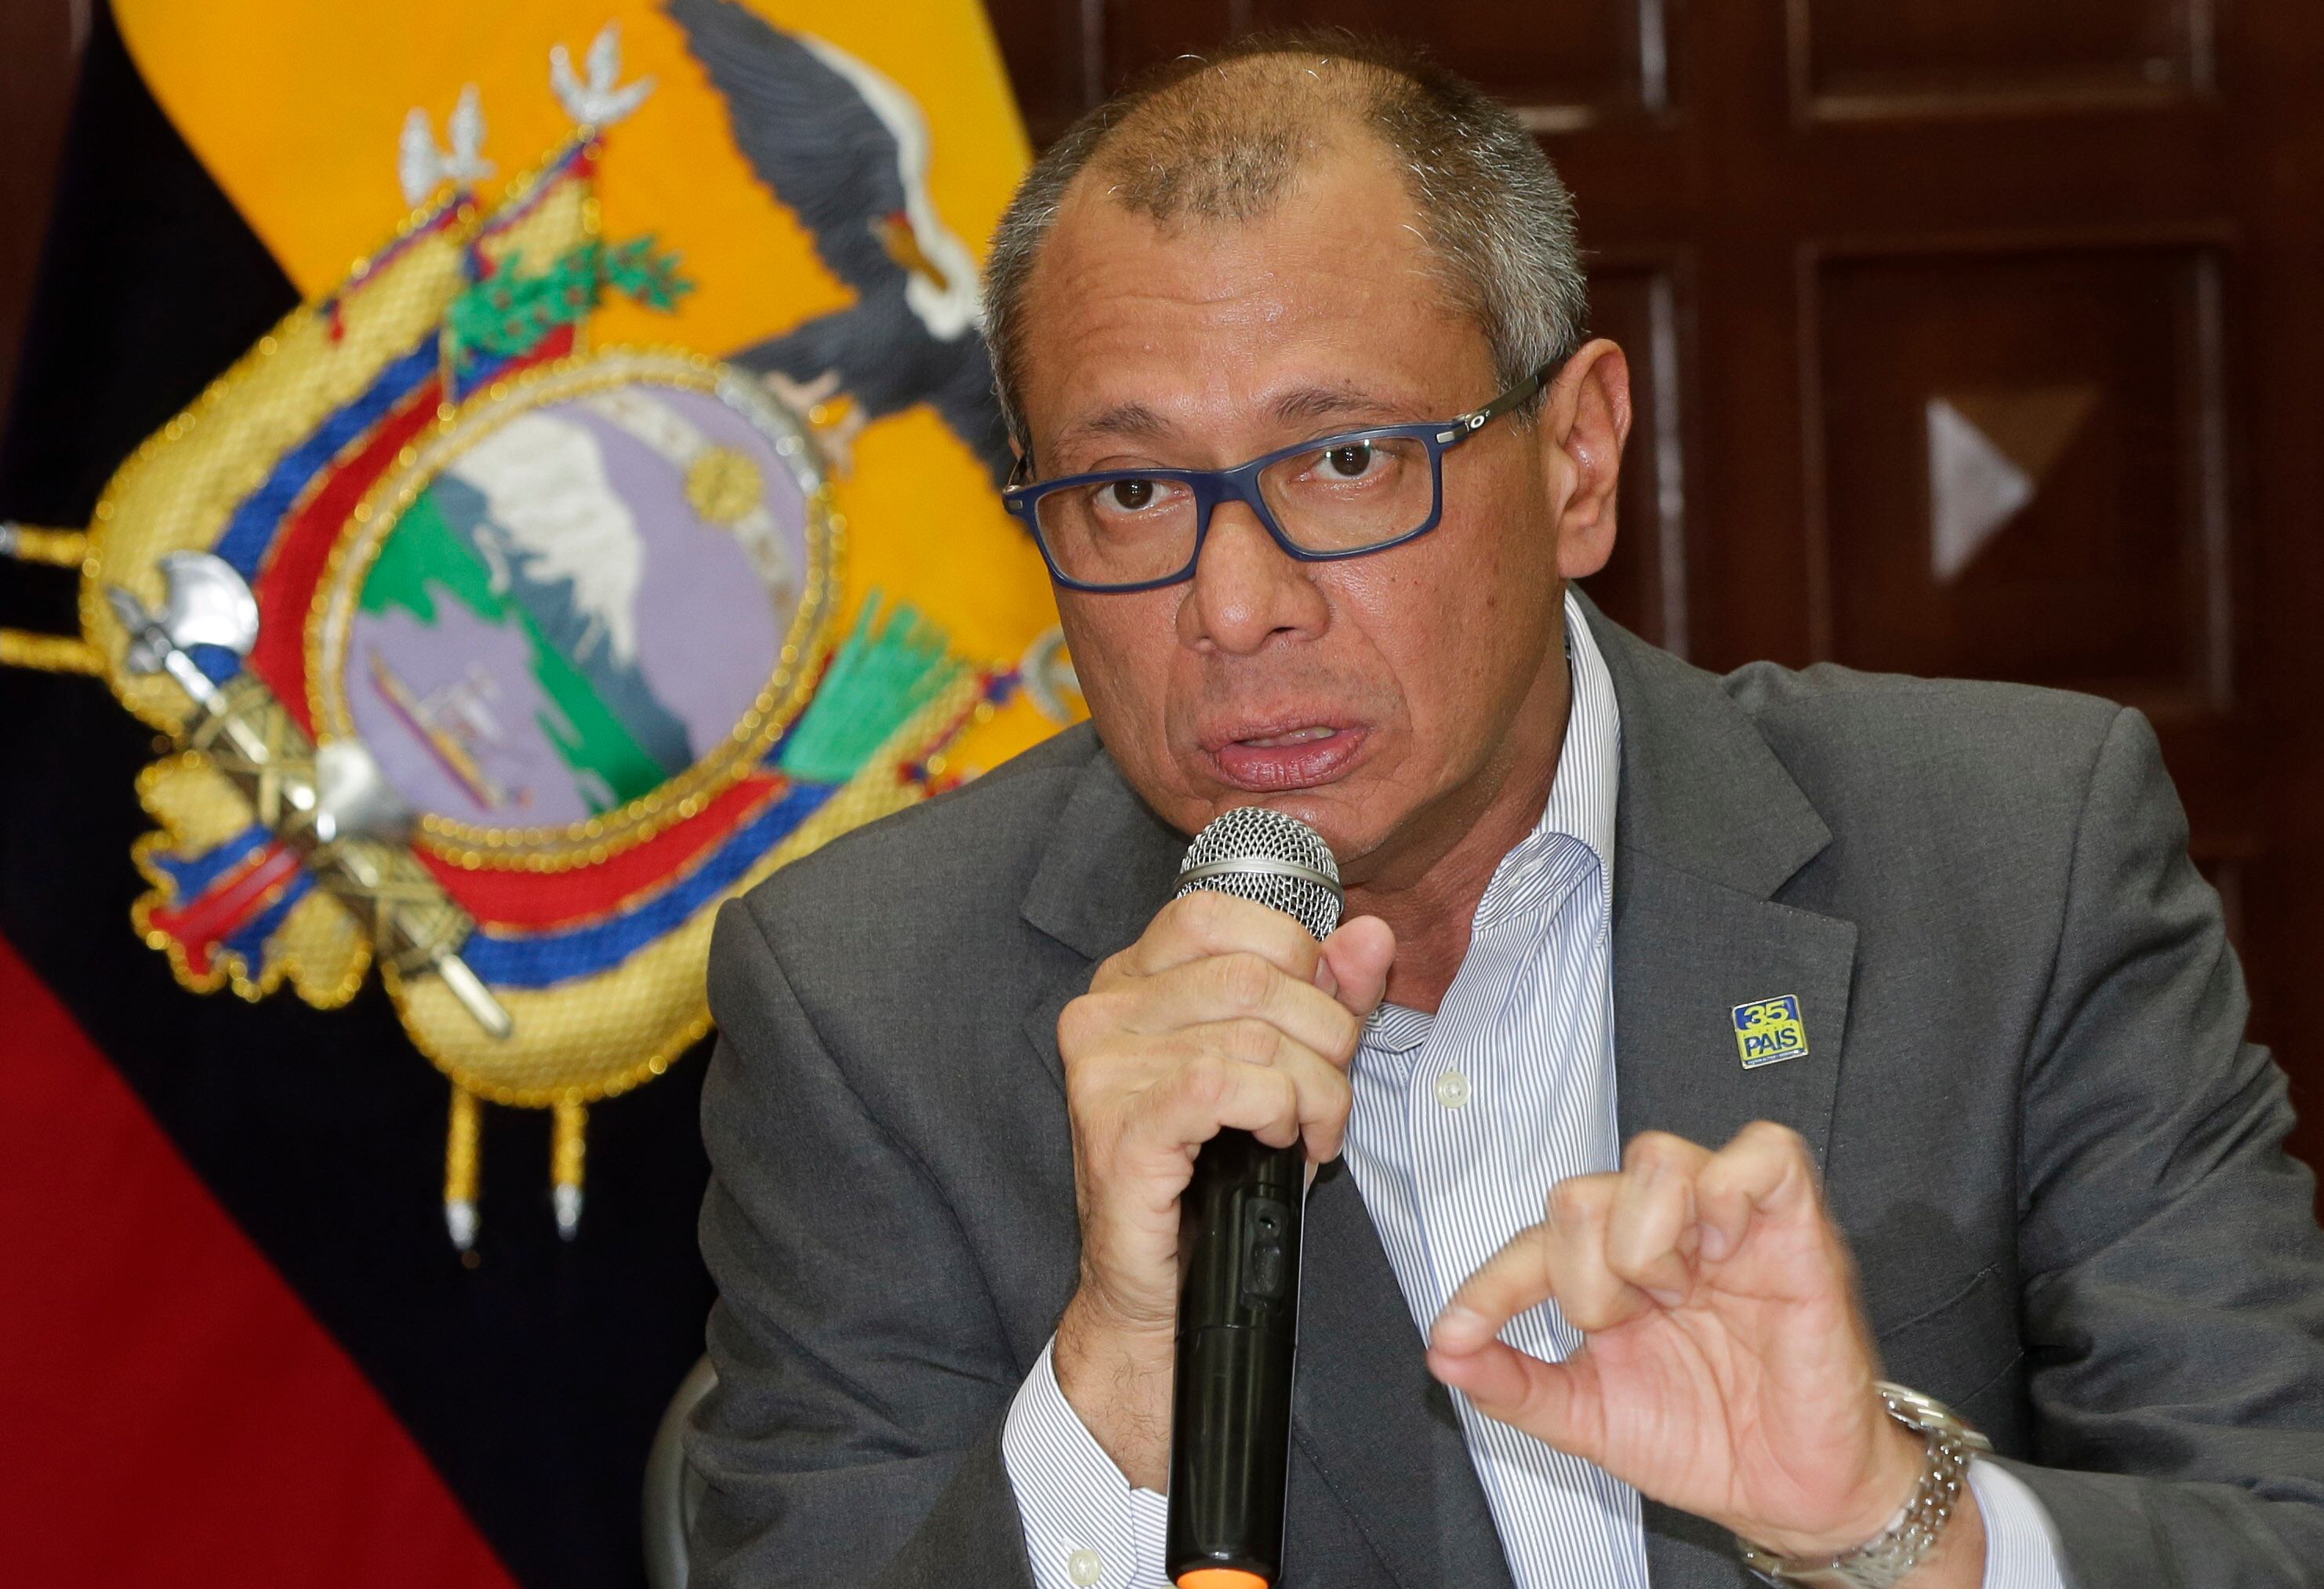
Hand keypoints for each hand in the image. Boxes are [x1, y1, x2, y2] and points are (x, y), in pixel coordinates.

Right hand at [1053, 889, 1394, 1488]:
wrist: (1162, 1291)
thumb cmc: (1216, 1177)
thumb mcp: (1287, 1066)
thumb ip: (1326, 992)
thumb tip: (1368, 933)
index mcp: (1131, 979)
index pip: (1220, 912)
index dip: (1295, 956)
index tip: (1319, 1017)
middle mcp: (1103, 1010)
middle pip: (1254, 974)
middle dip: (1324, 1034)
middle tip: (1328, 1093)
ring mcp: (1102, 1067)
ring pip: (1256, 1035)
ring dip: (1315, 1090)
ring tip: (1311, 1130)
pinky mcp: (1119, 1124)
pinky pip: (1230, 1085)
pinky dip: (1280, 1112)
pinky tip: (1281, 1142)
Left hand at [1426, 1123, 1947, 1564]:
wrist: (1795, 1491)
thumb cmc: (1706, 1441)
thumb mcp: (1589, 1419)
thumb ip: (1513, 1385)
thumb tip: (1444, 1354)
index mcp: (1610, 1271)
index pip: (1533, 1239)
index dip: (1490, 1286)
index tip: (1463, 1335)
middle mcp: (1663, 1234)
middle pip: (1580, 1192)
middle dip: (1586, 1278)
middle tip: (1633, 1327)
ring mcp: (1727, 1222)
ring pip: (1655, 1157)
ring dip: (1647, 1240)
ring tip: (1679, 1297)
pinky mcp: (1798, 1224)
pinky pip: (1762, 1154)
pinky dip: (1727, 1196)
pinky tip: (1723, 1257)